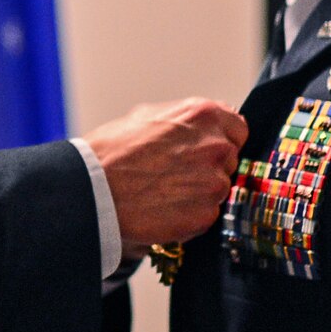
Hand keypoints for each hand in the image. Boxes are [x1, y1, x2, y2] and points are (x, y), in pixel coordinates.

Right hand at [82, 98, 247, 254]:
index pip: (238, 129)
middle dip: (208, 168)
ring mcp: (213, 183)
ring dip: (198, 193)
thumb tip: (203, 123)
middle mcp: (216, 147)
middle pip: (228, 161)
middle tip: (175, 174)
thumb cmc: (112, 151)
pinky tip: (163, 209)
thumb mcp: (147, 115)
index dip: (221, 141)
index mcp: (204, 115)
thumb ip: (184, 119)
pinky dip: (189, 216)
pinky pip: (206, 215)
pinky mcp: (205, 215)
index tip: (204, 151)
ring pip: (218, 190)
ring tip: (163, 193)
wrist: (92, 189)